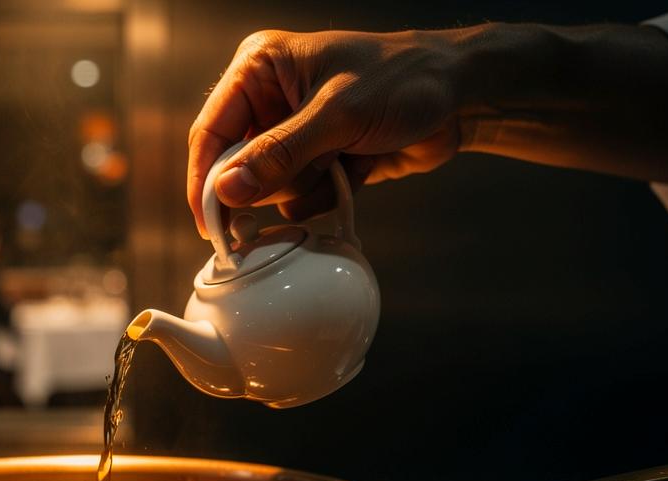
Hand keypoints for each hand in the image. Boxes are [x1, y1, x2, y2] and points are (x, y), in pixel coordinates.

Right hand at [188, 28, 466, 237]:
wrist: (462, 95)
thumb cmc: (404, 79)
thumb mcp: (337, 114)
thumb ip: (279, 154)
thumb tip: (228, 189)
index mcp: (261, 69)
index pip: (211, 130)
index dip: (206, 180)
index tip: (210, 225)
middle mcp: (270, 99)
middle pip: (236, 166)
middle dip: (270, 184)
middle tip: (298, 186)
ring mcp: (294, 133)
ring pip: (270, 188)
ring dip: (306, 188)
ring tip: (342, 163)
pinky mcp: (317, 160)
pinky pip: (301, 198)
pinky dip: (326, 195)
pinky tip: (354, 172)